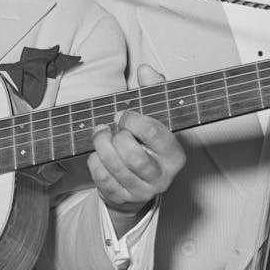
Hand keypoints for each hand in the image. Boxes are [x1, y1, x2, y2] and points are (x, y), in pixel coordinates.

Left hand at [87, 63, 184, 234]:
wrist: (141, 179)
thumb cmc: (148, 142)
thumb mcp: (156, 115)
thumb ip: (154, 90)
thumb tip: (145, 70)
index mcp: (175, 154)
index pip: (155, 134)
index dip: (133, 120)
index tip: (122, 114)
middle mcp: (162, 176)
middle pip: (134, 157)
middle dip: (115, 137)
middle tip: (109, 127)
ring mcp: (142, 191)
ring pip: (116, 169)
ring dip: (101, 147)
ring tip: (100, 135)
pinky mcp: (122, 199)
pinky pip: (102, 179)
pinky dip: (95, 162)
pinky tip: (98, 153)